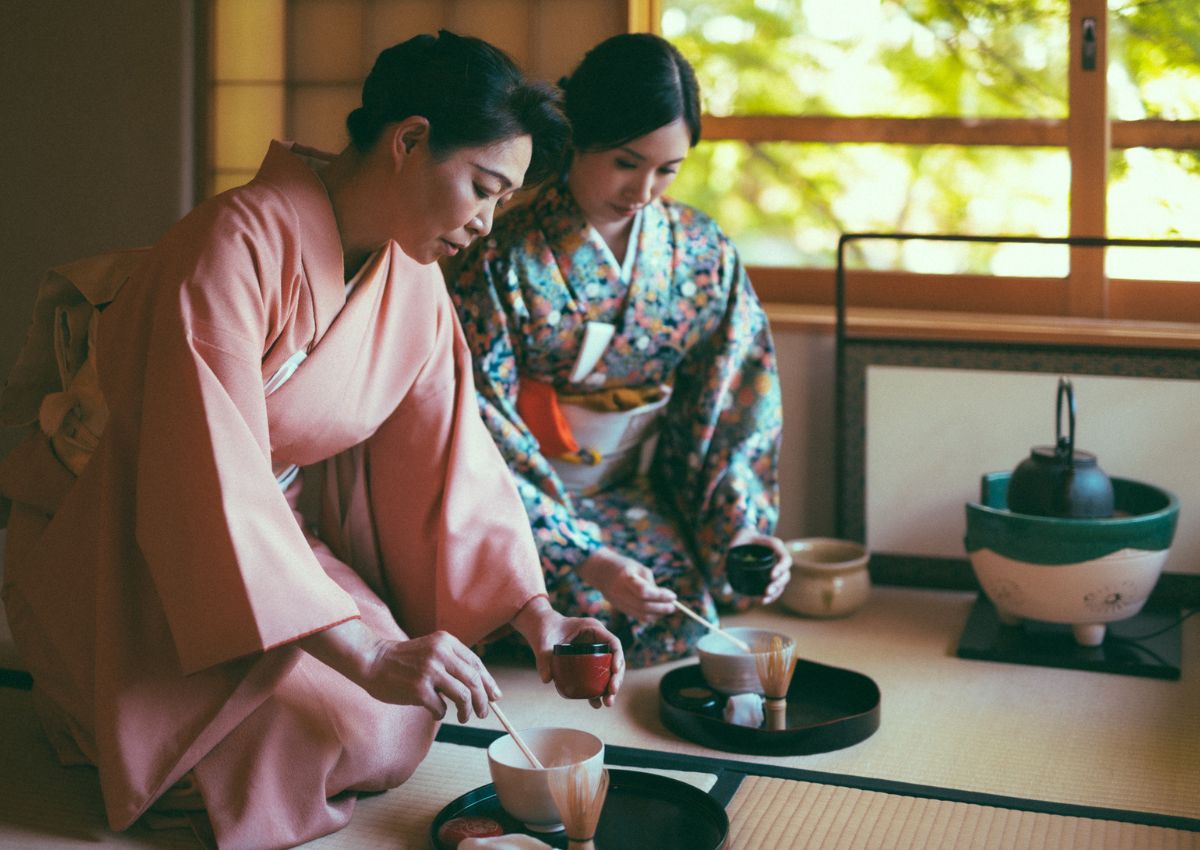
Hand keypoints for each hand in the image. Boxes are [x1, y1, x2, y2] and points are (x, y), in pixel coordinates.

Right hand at [300, 620, 499, 723]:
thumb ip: (453, 663)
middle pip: (474, 681)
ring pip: (463, 696)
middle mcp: (440, 653)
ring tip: (465, 718)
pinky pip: (441, 708)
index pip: (476, 664)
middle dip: (484, 701)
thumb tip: (484, 688)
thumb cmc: (404, 660)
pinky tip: (436, 711)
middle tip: (484, 713)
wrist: (372, 661)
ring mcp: (429, 671)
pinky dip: (442, 713)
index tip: (495, 696)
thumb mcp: (432, 650)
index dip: (489, 682)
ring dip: (468, 711)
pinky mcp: (418, 688)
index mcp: (446, 641)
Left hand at [510, 597, 624, 707]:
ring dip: (610, 688)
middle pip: (615, 660)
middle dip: (616, 678)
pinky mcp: (588, 664)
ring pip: (609, 671)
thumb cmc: (544, 631)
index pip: (613, 642)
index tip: (614, 670)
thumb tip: (546, 679)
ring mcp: (594, 653)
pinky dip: (598, 690)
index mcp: (593, 629)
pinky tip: (596, 704)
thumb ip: (543, 658)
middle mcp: (598, 641)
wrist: (541, 630)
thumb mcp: (543, 643)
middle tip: (611, 693)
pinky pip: (597, 677)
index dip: (618, 656)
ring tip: (607, 703)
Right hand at [578, 547, 676, 620]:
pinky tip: (658, 610)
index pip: (643, 592)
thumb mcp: (638, 568)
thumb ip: (650, 583)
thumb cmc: (623, 566)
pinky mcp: (619, 608)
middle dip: (661, 608)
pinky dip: (650, 615)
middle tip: (674, 606)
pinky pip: (637, 616)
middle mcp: (618, 592)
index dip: (660, 596)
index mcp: (624, 577)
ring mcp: (617, 602)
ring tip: (668, 608)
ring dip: (657, 614)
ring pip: (640, 615)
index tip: (673, 595)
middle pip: (643, 606)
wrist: (600, 570)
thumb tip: (665, 599)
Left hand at [730, 529, 791, 604]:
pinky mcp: (772, 574)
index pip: (784, 557)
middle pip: (785, 573)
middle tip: (766, 591)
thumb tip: (719, 572)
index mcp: (774, 546)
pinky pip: (777, 585)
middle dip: (778, 584)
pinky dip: (773, 594)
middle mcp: (778, 556)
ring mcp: (777, 566)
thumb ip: (727, 556)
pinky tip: (763, 600)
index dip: (781, 567)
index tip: (771, 576)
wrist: (744, 537)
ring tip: (764, 599)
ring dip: (776, 592)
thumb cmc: (741, 538)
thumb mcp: (735, 543)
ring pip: (783, 581)